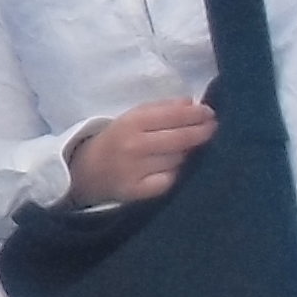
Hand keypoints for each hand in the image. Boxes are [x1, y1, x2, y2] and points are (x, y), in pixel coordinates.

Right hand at [63, 100, 214, 206]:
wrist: (84, 171)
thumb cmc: (114, 140)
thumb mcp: (131, 117)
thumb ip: (161, 108)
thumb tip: (193, 104)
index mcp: (131, 122)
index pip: (173, 115)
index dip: (196, 115)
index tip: (210, 113)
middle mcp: (134, 145)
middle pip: (180, 139)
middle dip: (201, 132)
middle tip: (212, 128)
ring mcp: (136, 170)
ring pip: (177, 160)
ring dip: (188, 153)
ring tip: (191, 147)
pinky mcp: (137, 192)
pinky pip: (169, 180)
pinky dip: (176, 173)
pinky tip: (176, 168)